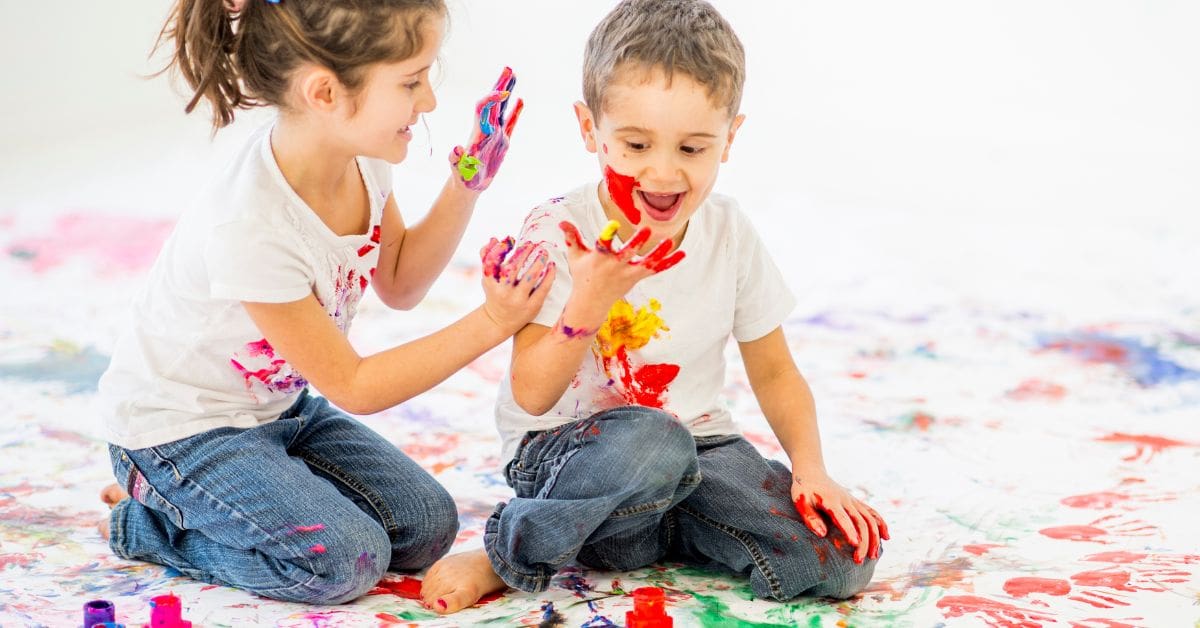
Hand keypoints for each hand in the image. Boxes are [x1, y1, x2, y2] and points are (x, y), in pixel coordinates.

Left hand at [450, 67, 523, 191]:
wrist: (467, 185)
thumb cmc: (462, 179)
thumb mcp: (458, 170)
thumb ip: (456, 159)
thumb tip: (456, 148)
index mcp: (478, 132)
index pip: (484, 108)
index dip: (493, 99)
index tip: (504, 92)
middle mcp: (486, 129)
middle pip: (493, 102)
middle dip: (500, 85)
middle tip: (508, 69)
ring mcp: (495, 134)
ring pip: (502, 108)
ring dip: (507, 91)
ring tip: (513, 75)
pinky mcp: (502, 142)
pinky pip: (510, 122)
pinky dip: (515, 111)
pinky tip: (520, 100)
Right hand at [479, 237, 554, 333]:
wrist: (499, 321)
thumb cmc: (494, 292)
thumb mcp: (487, 277)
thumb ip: (487, 257)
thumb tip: (494, 239)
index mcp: (490, 283)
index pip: (492, 262)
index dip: (500, 250)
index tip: (510, 240)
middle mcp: (503, 292)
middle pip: (512, 269)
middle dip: (523, 253)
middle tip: (532, 244)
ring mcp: (518, 300)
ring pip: (530, 278)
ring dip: (538, 262)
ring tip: (544, 252)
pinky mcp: (532, 307)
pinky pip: (543, 289)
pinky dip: (549, 276)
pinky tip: (552, 266)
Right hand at [558, 220, 684, 308]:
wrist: (591, 302)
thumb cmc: (582, 275)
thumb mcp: (576, 256)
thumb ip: (571, 237)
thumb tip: (561, 221)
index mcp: (599, 258)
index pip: (603, 245)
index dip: (608, 235)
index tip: (614, 225)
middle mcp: (615, 266)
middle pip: (627, 254)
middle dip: (637, 242)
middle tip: (646, 229)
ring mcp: (628, 274)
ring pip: (646, 263)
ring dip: (659, 253)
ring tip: (670, 241)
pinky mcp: (637, 277)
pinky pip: (655, 270)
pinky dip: (669, 262)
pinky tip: (682, 253)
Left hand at [791, 472, 888, 563]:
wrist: (811, 472)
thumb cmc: (803, 489)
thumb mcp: (800, 502)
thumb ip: (810, 518)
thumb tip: (822, 534)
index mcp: (830, 501)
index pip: (843, 517)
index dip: (850, 531)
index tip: (855, 545)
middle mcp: (845, 500)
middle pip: (860, 522)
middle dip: (863, 542)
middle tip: (859, 560)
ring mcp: (853, 500)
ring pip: (870, 519)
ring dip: (874, 537)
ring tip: (874, 556)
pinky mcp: (856, 502)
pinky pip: (872, 512)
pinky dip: (881, 524)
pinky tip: (886, 537)